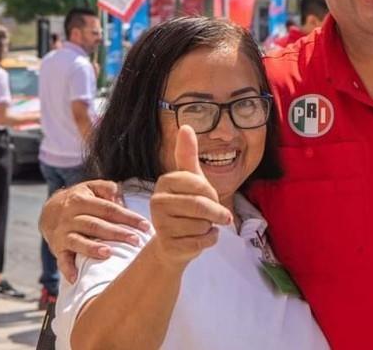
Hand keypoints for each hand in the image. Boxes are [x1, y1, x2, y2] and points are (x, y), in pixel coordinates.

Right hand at [39, 180, 150, 283]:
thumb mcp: (91, 187)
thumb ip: (107, 188)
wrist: (49, 210)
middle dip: (117, 233)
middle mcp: (70, 217)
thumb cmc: (81, 198)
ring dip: (92, 248)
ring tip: (108, 254)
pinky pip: (61, 259)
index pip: (109, 209)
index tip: (145, 226)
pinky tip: (75, 278)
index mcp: (81, 200)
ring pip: (78, 241)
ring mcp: (62, 233)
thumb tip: (118, 197)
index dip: (127, 217)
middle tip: (135, 241)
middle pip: (95, 225)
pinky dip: (67, 269)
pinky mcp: (57, 248)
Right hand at [148, 125, 231, 266]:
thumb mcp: (191, 180)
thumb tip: (186, 126)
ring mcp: (159, 224)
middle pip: (201, 206)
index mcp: (164, 181)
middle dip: (216, 213)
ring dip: (209, 227)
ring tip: (198, 226)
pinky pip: (202, 241)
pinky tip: (197, 238)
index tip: (210, 197)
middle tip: (216, 216)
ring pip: (203, 224)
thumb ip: (188, 155)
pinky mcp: (167, 245)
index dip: (212, 194)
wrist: (174, 243)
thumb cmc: (186, 207)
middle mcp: (156, 201)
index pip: (201, 185)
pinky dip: (209, 240)